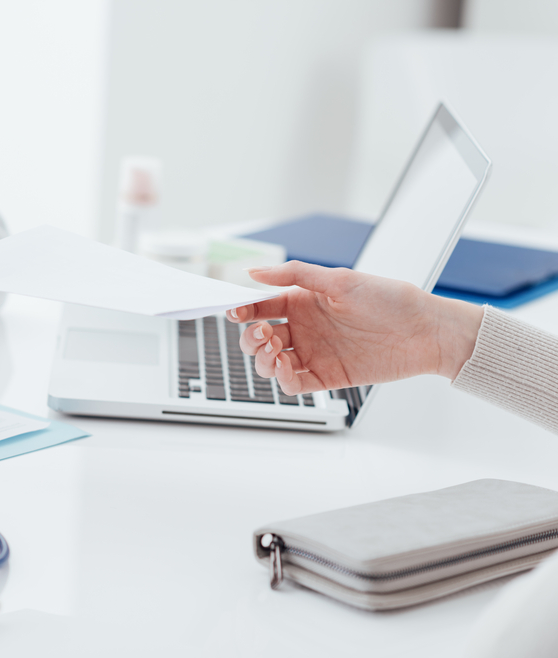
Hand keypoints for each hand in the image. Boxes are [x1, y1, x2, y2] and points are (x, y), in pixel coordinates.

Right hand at [227, 262, 483, 395]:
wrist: (426, 332)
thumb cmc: (390, 300)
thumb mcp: (340, 279)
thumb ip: (295, 275)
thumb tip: (254, 271)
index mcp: (303, 302)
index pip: (261, 306)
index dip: (243, 310)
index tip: (235, 312)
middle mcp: (304, 328)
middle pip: (259, 338)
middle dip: (250, 337)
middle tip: (262, 334)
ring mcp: (313, 354)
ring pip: (270, 363)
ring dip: (261, 359)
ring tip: (273, 350)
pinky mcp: (326, 377)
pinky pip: (293, 384)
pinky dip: (282, 379)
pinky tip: (286, 368)